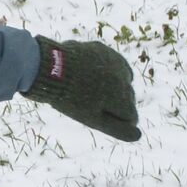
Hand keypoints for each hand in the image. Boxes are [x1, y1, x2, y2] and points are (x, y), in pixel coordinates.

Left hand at [22, 36, 140, 141]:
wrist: (48, 68)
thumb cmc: (69, 98)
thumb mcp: (92, 118)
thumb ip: (117, 128)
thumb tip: (138, 136)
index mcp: (122, 96)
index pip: (130, 117)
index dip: (116, 122)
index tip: (98, 118)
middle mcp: (124, 78)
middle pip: (127, 98)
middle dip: (114, 104)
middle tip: (90, 104)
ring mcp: (115, 62)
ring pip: (122, 80)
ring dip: (112, 86)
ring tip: (90, 90)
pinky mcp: (104, 50)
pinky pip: (112, 64)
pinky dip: (105, 71)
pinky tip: (91, 76)